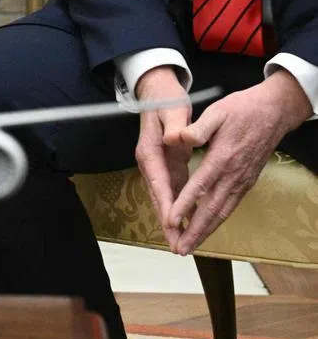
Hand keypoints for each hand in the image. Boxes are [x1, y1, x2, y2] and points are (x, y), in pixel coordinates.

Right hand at [134, 66, 191, 251]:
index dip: (166, 203)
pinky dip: (179, 209)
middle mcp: (150, 161)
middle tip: (178, 247)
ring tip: (182, 244)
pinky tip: (187, 223)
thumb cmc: (166, 99)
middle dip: (167, 222)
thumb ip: (176, 125)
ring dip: (173, 221)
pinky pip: (173, 192)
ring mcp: (158, 165)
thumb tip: (176, 139)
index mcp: (150, 150)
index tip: (172, 224)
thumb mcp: (172, 109)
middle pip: (159, 196)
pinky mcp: (168, 165)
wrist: (158, 91)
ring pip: (165, 198)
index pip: (158, 181)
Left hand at [167, 71, 311, 254]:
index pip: (200, 186)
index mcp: (222, 157)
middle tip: (179, 249)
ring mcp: (242, 181)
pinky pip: (230, 206)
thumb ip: (199, 128)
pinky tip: (207, 228)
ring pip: (223, 212)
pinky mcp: (246, 182)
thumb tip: (180, 138)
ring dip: (206, 231)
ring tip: (190, 247)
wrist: (273, 113)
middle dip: (194, 230)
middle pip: (212, 209)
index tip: (171, 220)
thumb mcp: (217, 111)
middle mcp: (233, 175)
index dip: (185, 204)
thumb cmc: (241, 109)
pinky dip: (217, 221)